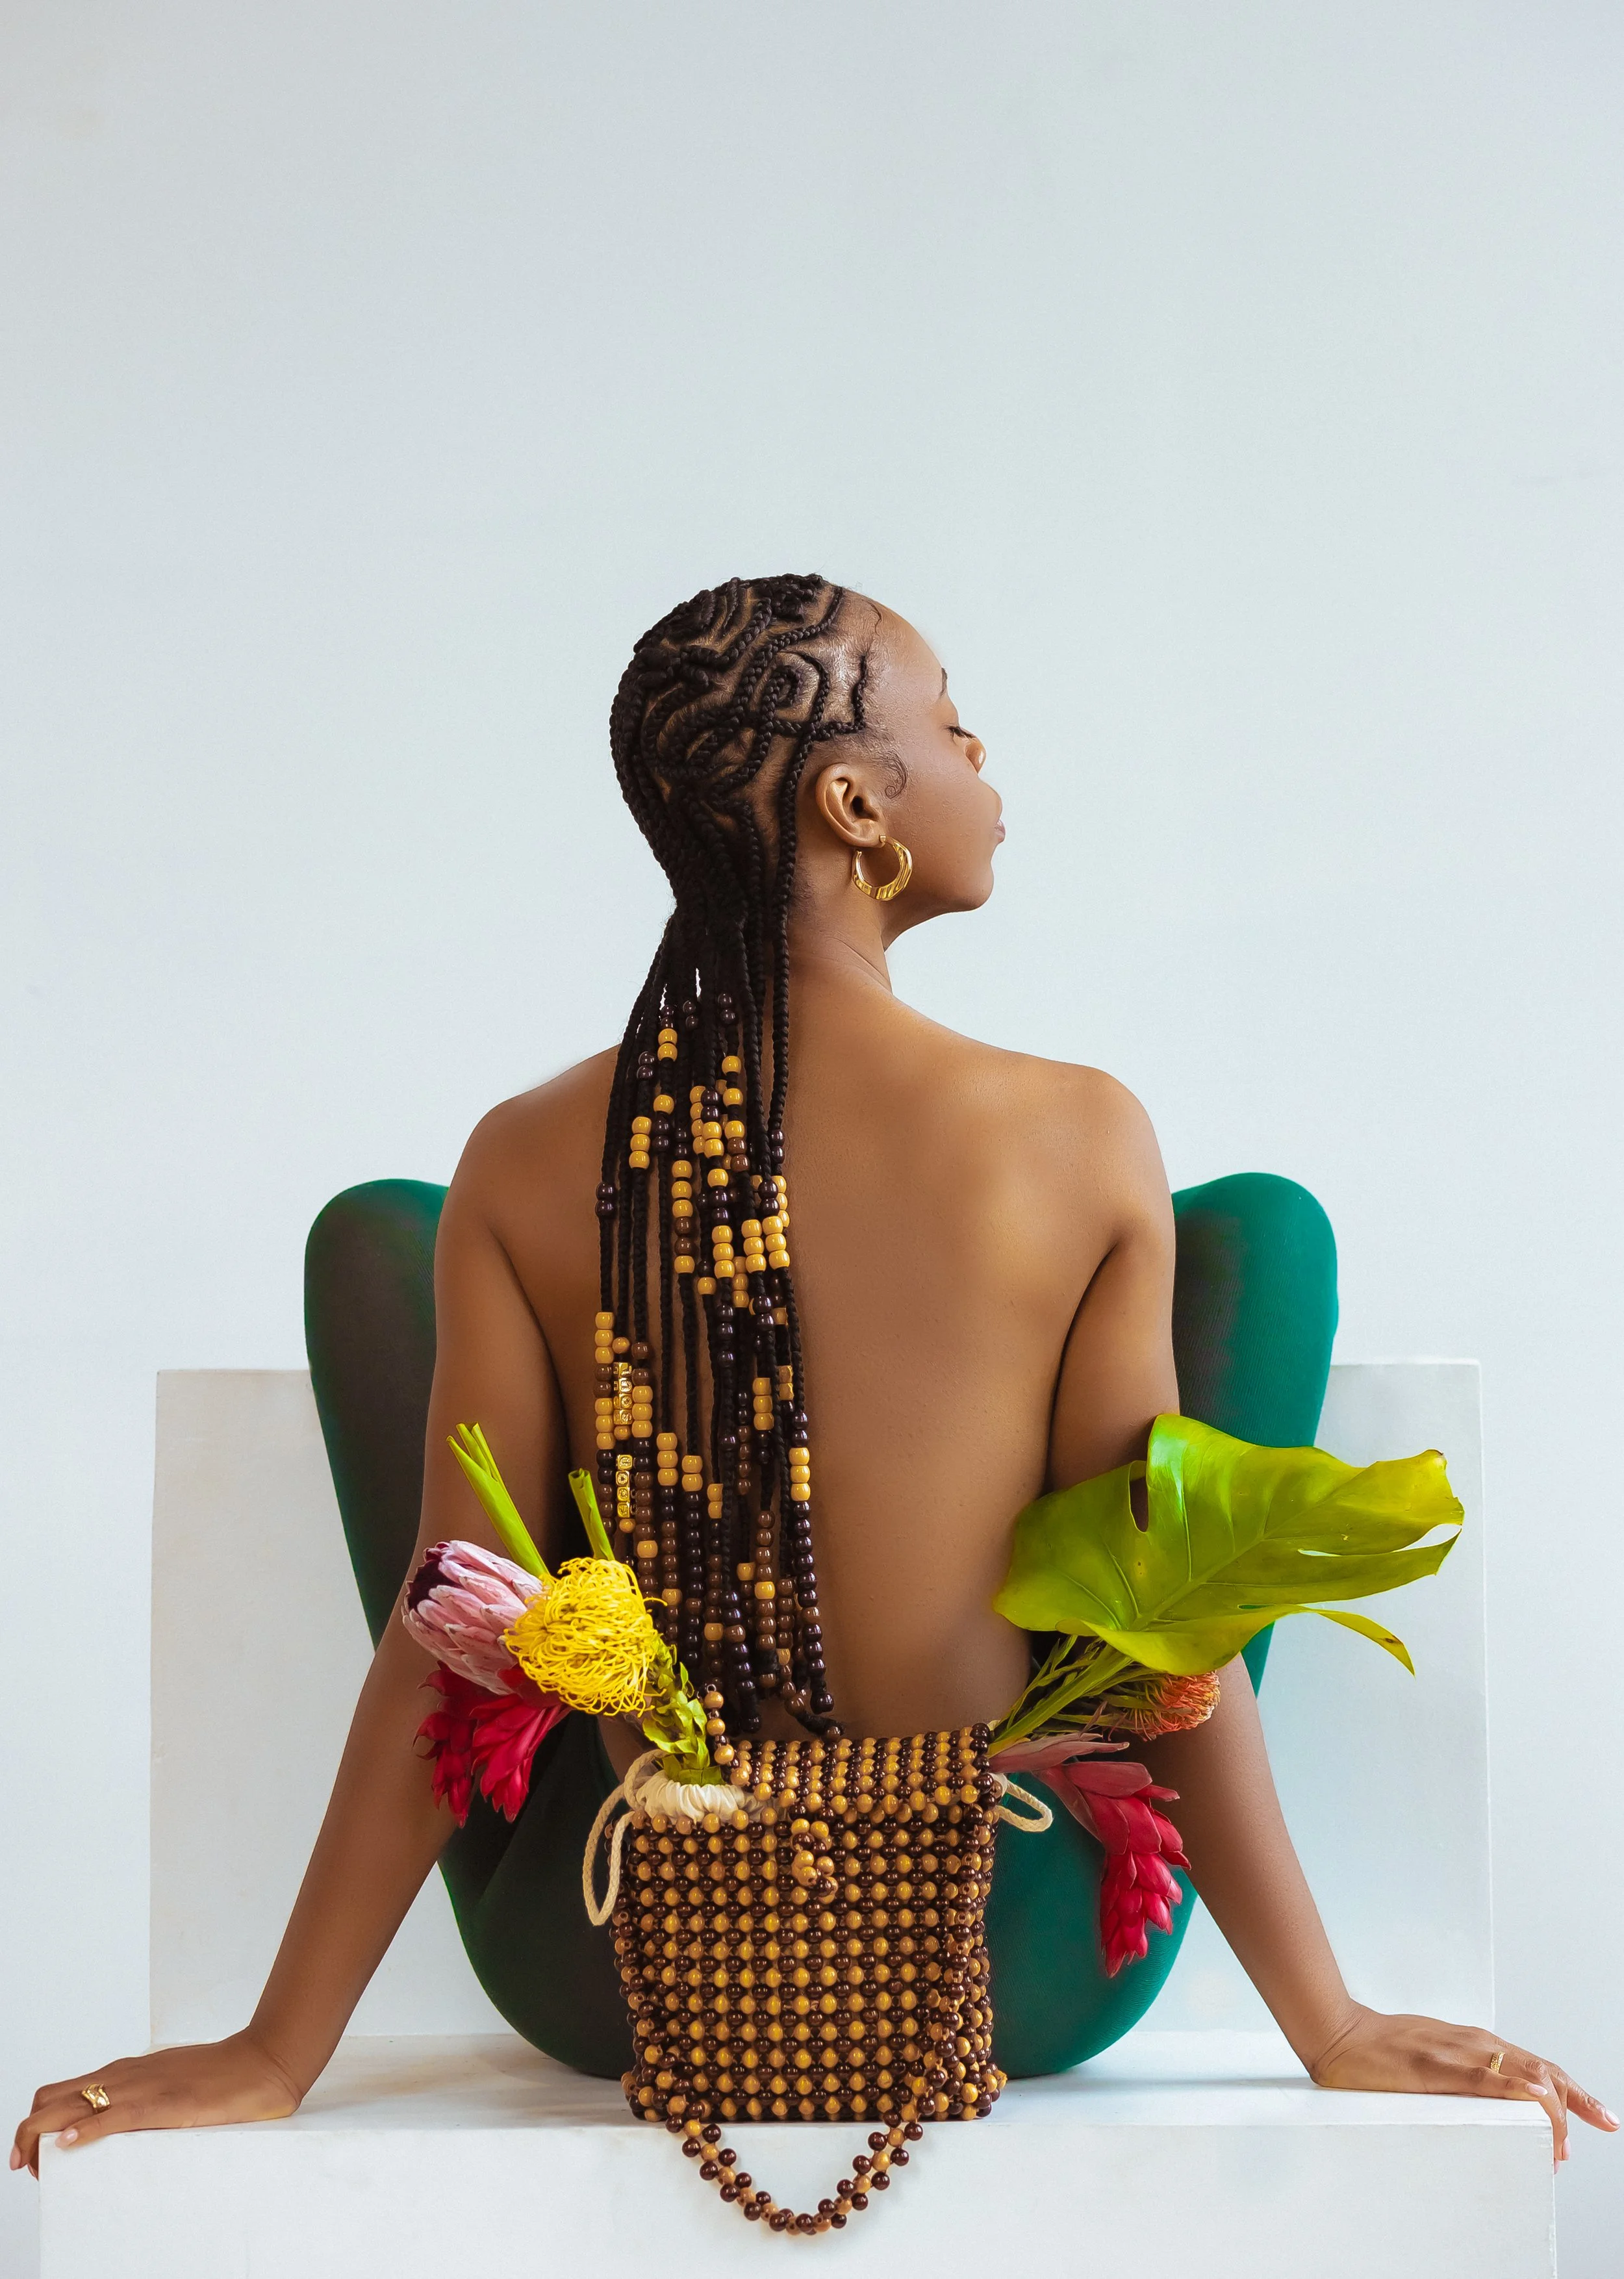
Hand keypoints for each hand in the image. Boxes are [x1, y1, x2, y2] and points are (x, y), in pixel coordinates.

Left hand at [10, 2031, 301, 2178]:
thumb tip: (121, 2127)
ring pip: (71, 2105)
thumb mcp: (169, 2085)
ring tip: (32, 2165)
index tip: (35, 2155)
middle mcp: (124, 2075)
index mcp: (126, 2072)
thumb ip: (143, 2101)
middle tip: (24, 2166)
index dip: (36, 2123)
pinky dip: (84, 2130)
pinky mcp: (162, 2102)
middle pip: (52, 2098)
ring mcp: (142, 2087)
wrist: (261, 2062)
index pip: (61, 2092)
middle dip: (26, 2133)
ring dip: (40, 2135)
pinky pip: (112, 2116)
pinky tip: (68, 2144)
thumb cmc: (220, 2076)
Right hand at [1310, 2004, 1618, 2166]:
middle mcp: (1474, 2043)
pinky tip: (1532, 2108)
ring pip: (1524, 2077)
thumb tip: (1491, 2104)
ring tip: (1560, 2145)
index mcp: (1474, 2042)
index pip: (1537, 2065)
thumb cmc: (1378, 2048)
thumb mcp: (1432, 2058)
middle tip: (1590, 2133)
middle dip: (1574, 2104)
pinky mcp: (1437, 2068)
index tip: (1598, 2116)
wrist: (1337, 2032)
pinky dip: (1516, 2095)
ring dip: (1551, 2112)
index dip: (1572, 2092)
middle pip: (1542, 2070)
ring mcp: (1457, 2054)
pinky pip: (1487, 2081)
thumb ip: (1462, 2075)